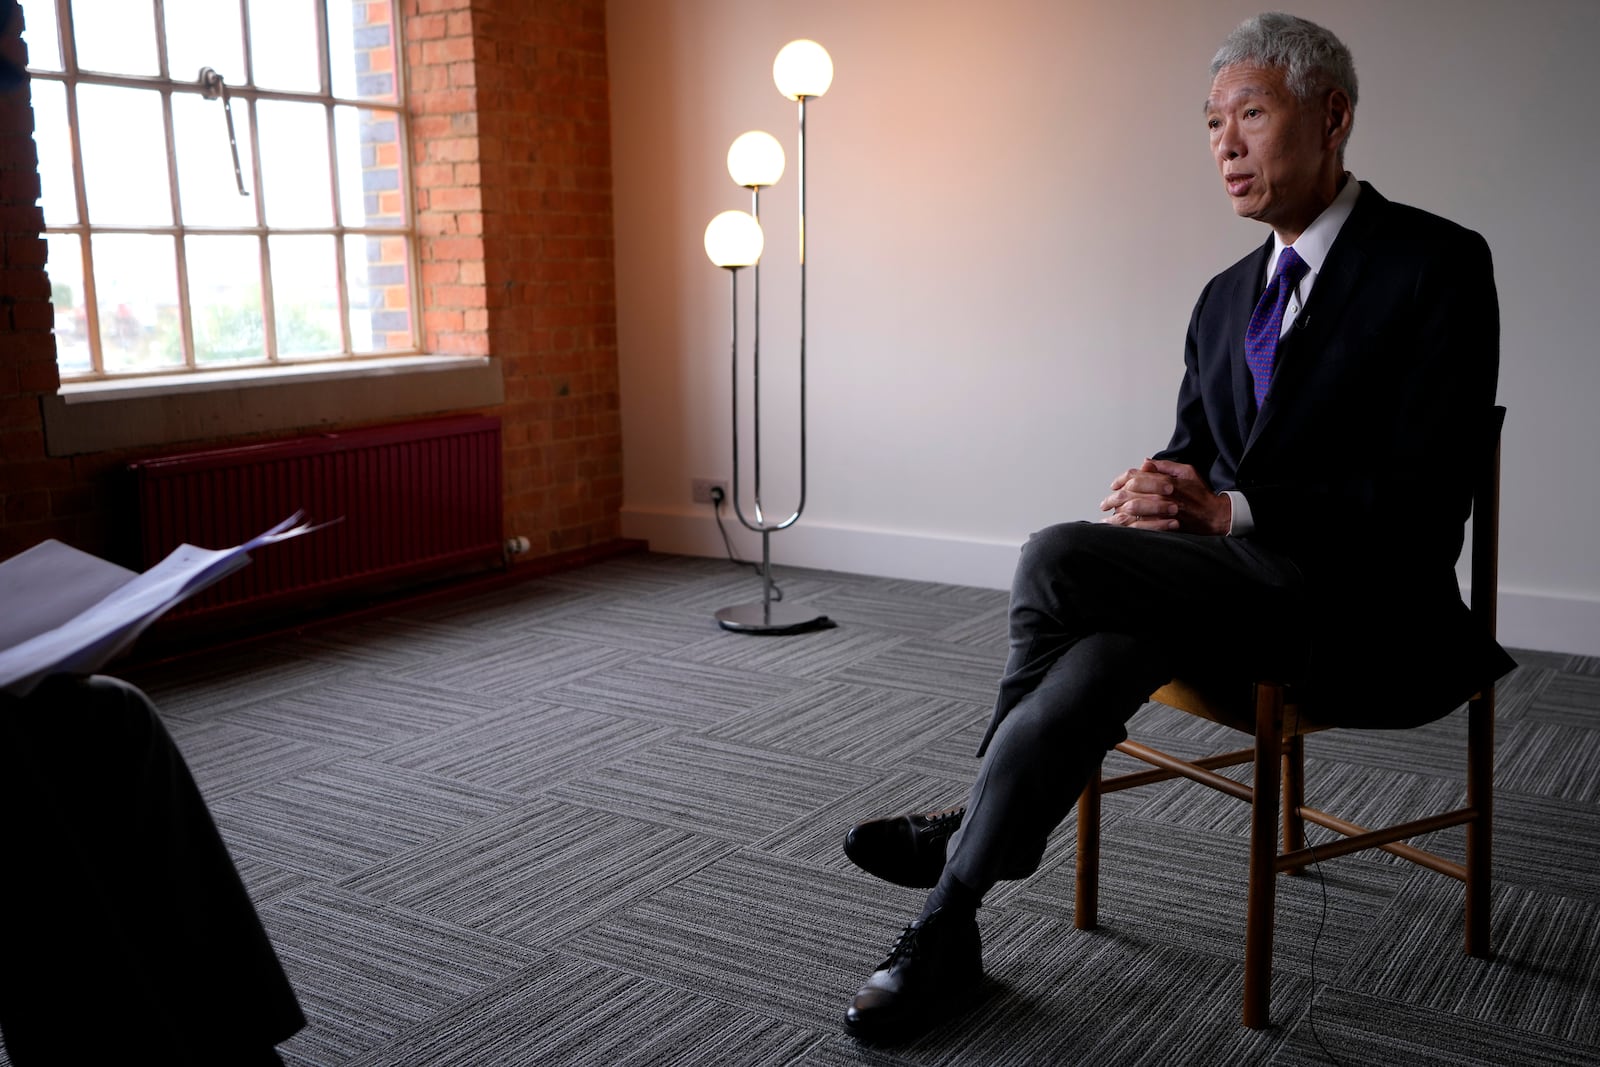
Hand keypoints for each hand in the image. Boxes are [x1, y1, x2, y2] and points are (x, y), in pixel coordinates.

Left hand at [1100, 458, 1230, 534]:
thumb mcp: (1187, 472)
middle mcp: (1162, 495)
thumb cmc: (1201, 494)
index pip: (1136, 477)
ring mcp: (1162, 512)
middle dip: (1113, 498)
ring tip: (1108, 515)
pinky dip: (1126, 527)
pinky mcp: (1163, 526)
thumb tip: (1145, 463)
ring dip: (1117, 512)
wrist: (1214, 517)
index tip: (1114, 485)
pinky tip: (1118, 527)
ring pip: (1131, 511)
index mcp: (1166, 481)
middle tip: (1105, 503)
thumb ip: (1165, 466)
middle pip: (1129, 494)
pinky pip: (1139, 527)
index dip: (1121, 480)